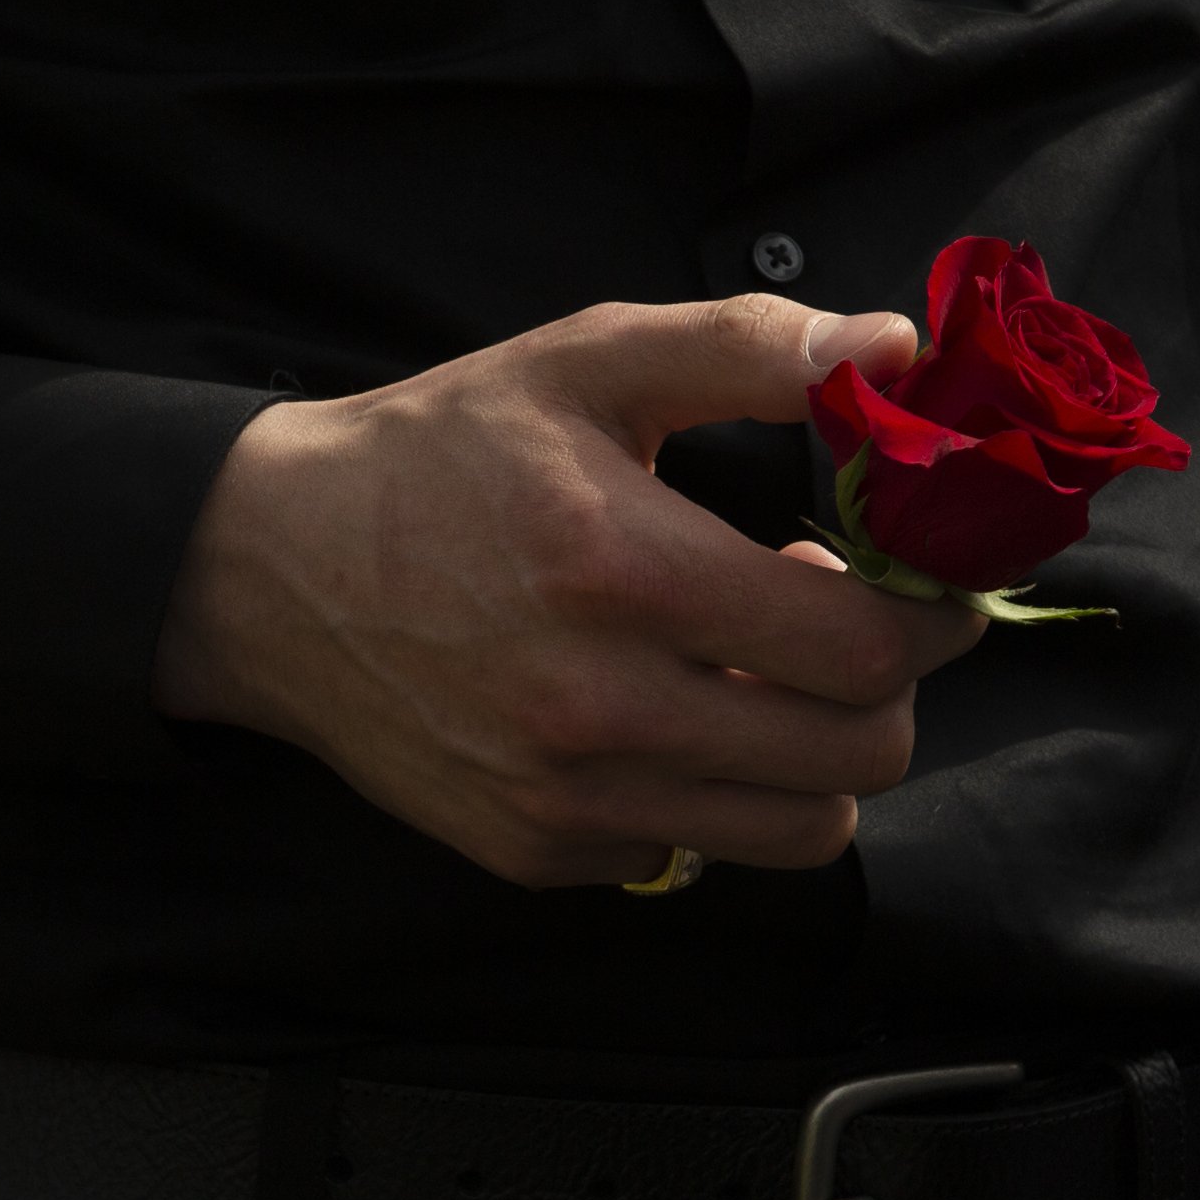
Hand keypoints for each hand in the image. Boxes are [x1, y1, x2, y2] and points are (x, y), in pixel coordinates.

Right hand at [152, 293, 986, 886]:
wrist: (267, 571)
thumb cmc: (438, 453)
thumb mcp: (585, 361)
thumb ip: (747, 348)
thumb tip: (890, 349)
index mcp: (622, 570)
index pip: (862, 647)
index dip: (932, 616)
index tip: (929, 581)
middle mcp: (598, 706)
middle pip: (858, 753)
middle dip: (888, 685)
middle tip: (843, 620)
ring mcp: (567, 799)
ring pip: (803, 829)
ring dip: (820, 752)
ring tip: (766, 674)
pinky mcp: (538, 852)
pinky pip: (702, 850)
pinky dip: (722, 793)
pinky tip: (672, 713)